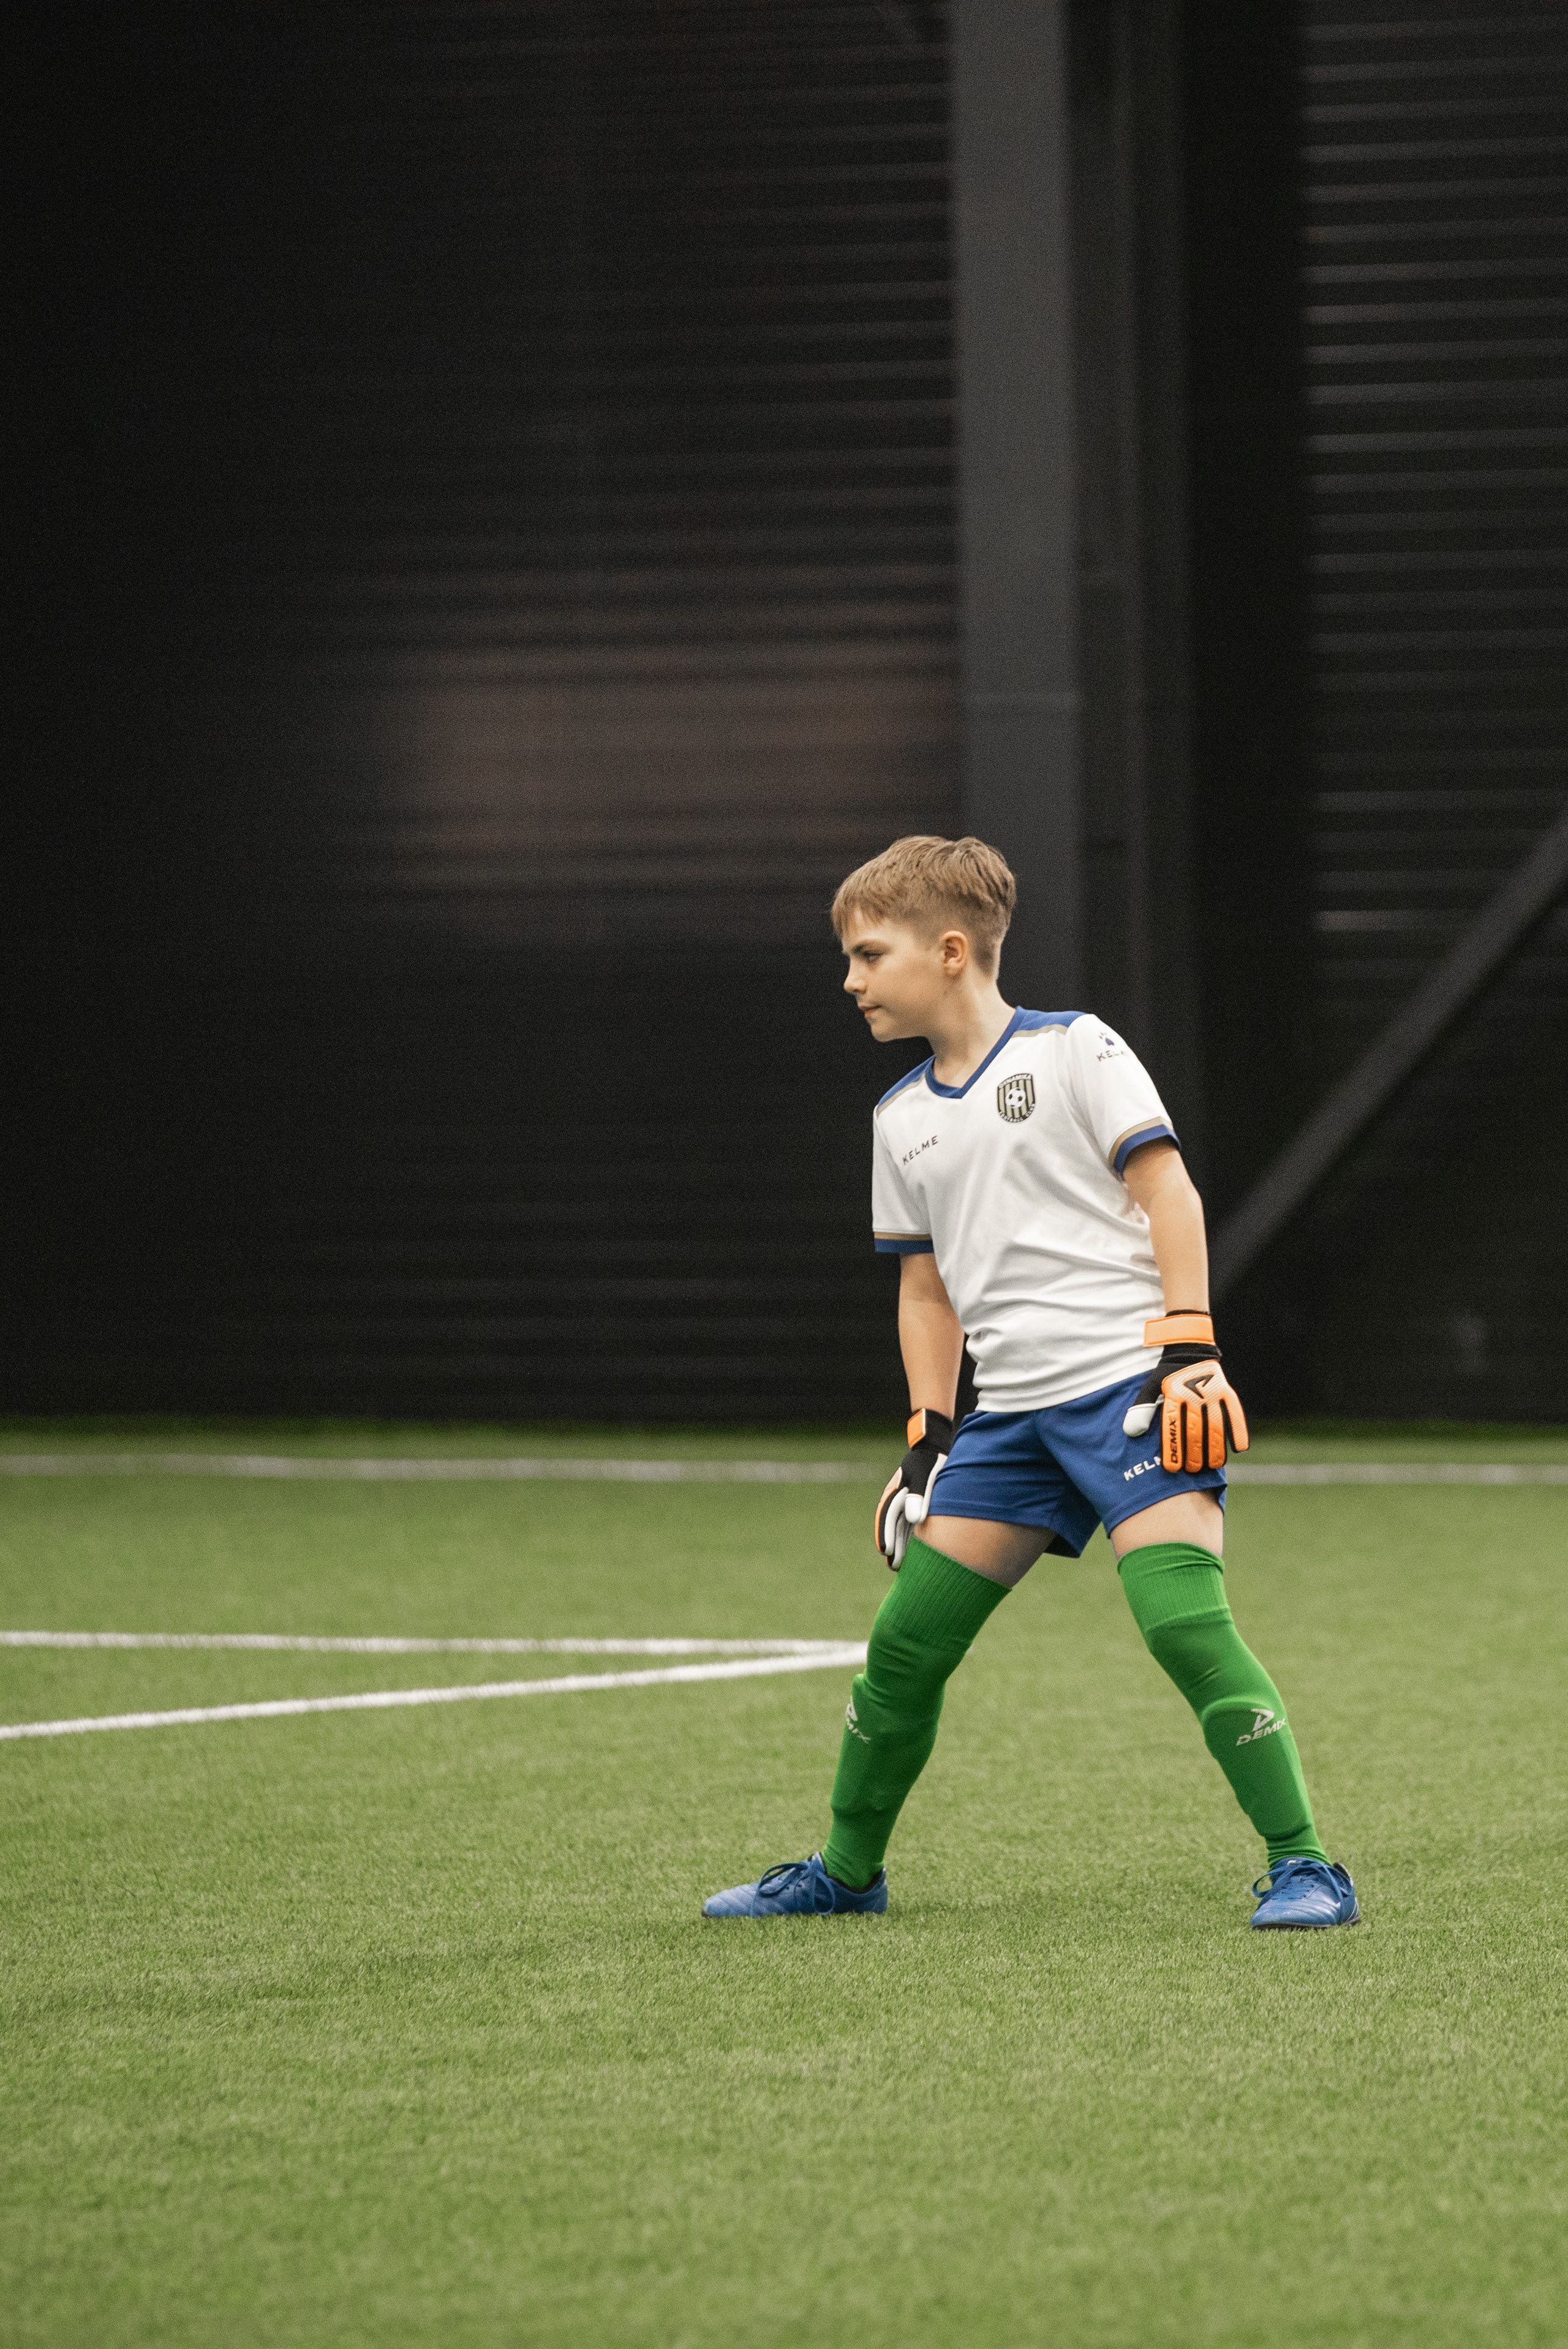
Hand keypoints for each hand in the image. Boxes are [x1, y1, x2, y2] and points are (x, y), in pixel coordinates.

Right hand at [874, 1407, 953, 1568]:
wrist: (934, 1447)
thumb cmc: (930, 1461)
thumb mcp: (925, 1474)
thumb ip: (918, 1495)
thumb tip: (913, 1520)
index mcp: (895, 1492)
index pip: (887, 1517)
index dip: (885, 1534)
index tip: (886, 1551)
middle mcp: (897, 1500)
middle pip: (892, 1527)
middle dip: (892, 1546)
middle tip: (894, 1567)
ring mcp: (905, 1504)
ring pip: (900, 1529)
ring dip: (899, 1546)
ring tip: (899, 1566)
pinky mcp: (916, 1506)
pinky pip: (909, 1526)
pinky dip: (908, 1539)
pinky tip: (913, 1553)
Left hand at [1122, 1312, 1248, 1468]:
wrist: (1188, 1347)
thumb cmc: (1166, 1373)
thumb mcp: (1150, 1386)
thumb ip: (1142, 1409)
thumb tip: (1131, 1433)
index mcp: (1173, 1393)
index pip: (1173, 1426)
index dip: (1173, 1449)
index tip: (1172, 1468)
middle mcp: (1193, 1394)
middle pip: (1195, 1430)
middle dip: (1193, 1454)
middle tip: (1191, 1471)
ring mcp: (1212, 1392)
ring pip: (1216, 1426)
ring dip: (1215, 1449)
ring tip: (1211, 1467)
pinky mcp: (1227, 1391)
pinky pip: (1235, 1413)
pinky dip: (1238, 1431)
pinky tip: (1238, 1449)